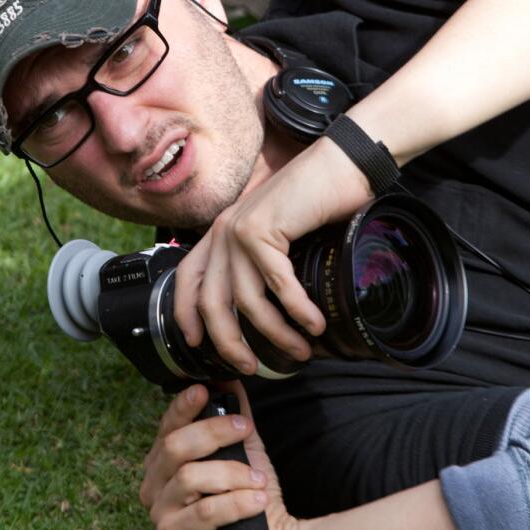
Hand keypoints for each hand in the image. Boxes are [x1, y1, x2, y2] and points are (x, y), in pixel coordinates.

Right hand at [140, 382, 302, 529]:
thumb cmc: (246, 492)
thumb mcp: (243, 449)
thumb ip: (234, 414)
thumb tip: (230, 378)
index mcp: (164, 459)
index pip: (167, 425)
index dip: (183, 406)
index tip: (204, 391)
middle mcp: (154, 483)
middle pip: (174, 446)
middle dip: (213, 431)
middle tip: (245, 428)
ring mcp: (160, 510)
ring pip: (189, 477)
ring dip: (231, 473)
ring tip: (258, 480)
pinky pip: (204, 512)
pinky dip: (235, 502)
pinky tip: (257, 500)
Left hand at [174, 136, 371, 373]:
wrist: (343, 163)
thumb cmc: (318, 201)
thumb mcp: (280, 235)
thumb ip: (263, 262)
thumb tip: (267, 311)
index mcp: (221, 232)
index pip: (188, 279)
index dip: (186, 315)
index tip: (197, 346)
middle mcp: (223, 230)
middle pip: (212, 302)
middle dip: (229, 343)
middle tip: (252, 367)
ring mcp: (240, 229)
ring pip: (247, 300)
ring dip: (276, 333)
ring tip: (301, 349)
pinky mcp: (264, 229)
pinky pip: (278, 284)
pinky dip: (297, 309)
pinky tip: (314, 323)